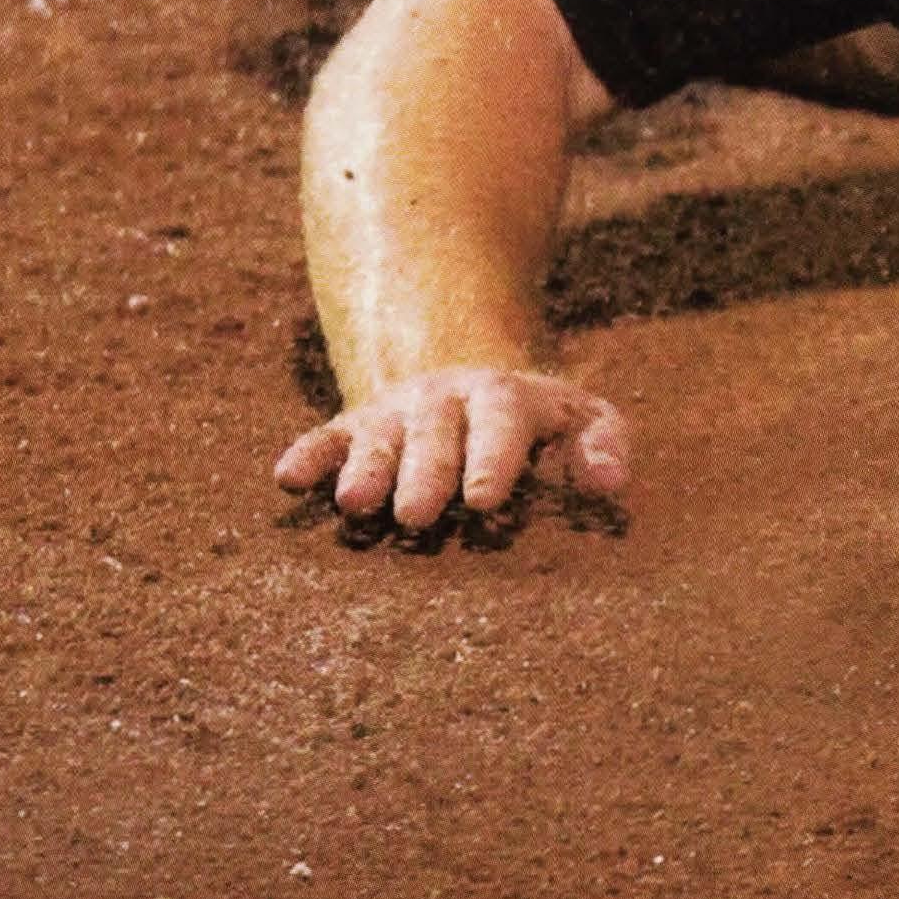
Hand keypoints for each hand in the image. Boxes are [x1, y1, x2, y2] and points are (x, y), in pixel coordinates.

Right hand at [274, 366, 630, 529]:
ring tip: (354, 505)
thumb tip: (611, 484)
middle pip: (434, 432)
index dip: (493, 457)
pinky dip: (309, 456)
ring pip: (379, 437)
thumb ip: (602, 443)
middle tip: (415, 515)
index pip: (500, 422)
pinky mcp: (355, 427)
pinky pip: (328, 436)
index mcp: (504, 397)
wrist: (468, 382)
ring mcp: (396, 412)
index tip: (486, 498)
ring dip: (365, 468)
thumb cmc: (537, 424)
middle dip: (424, 472)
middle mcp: (445, 400)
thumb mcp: (580, 418)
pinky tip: (286, 479)